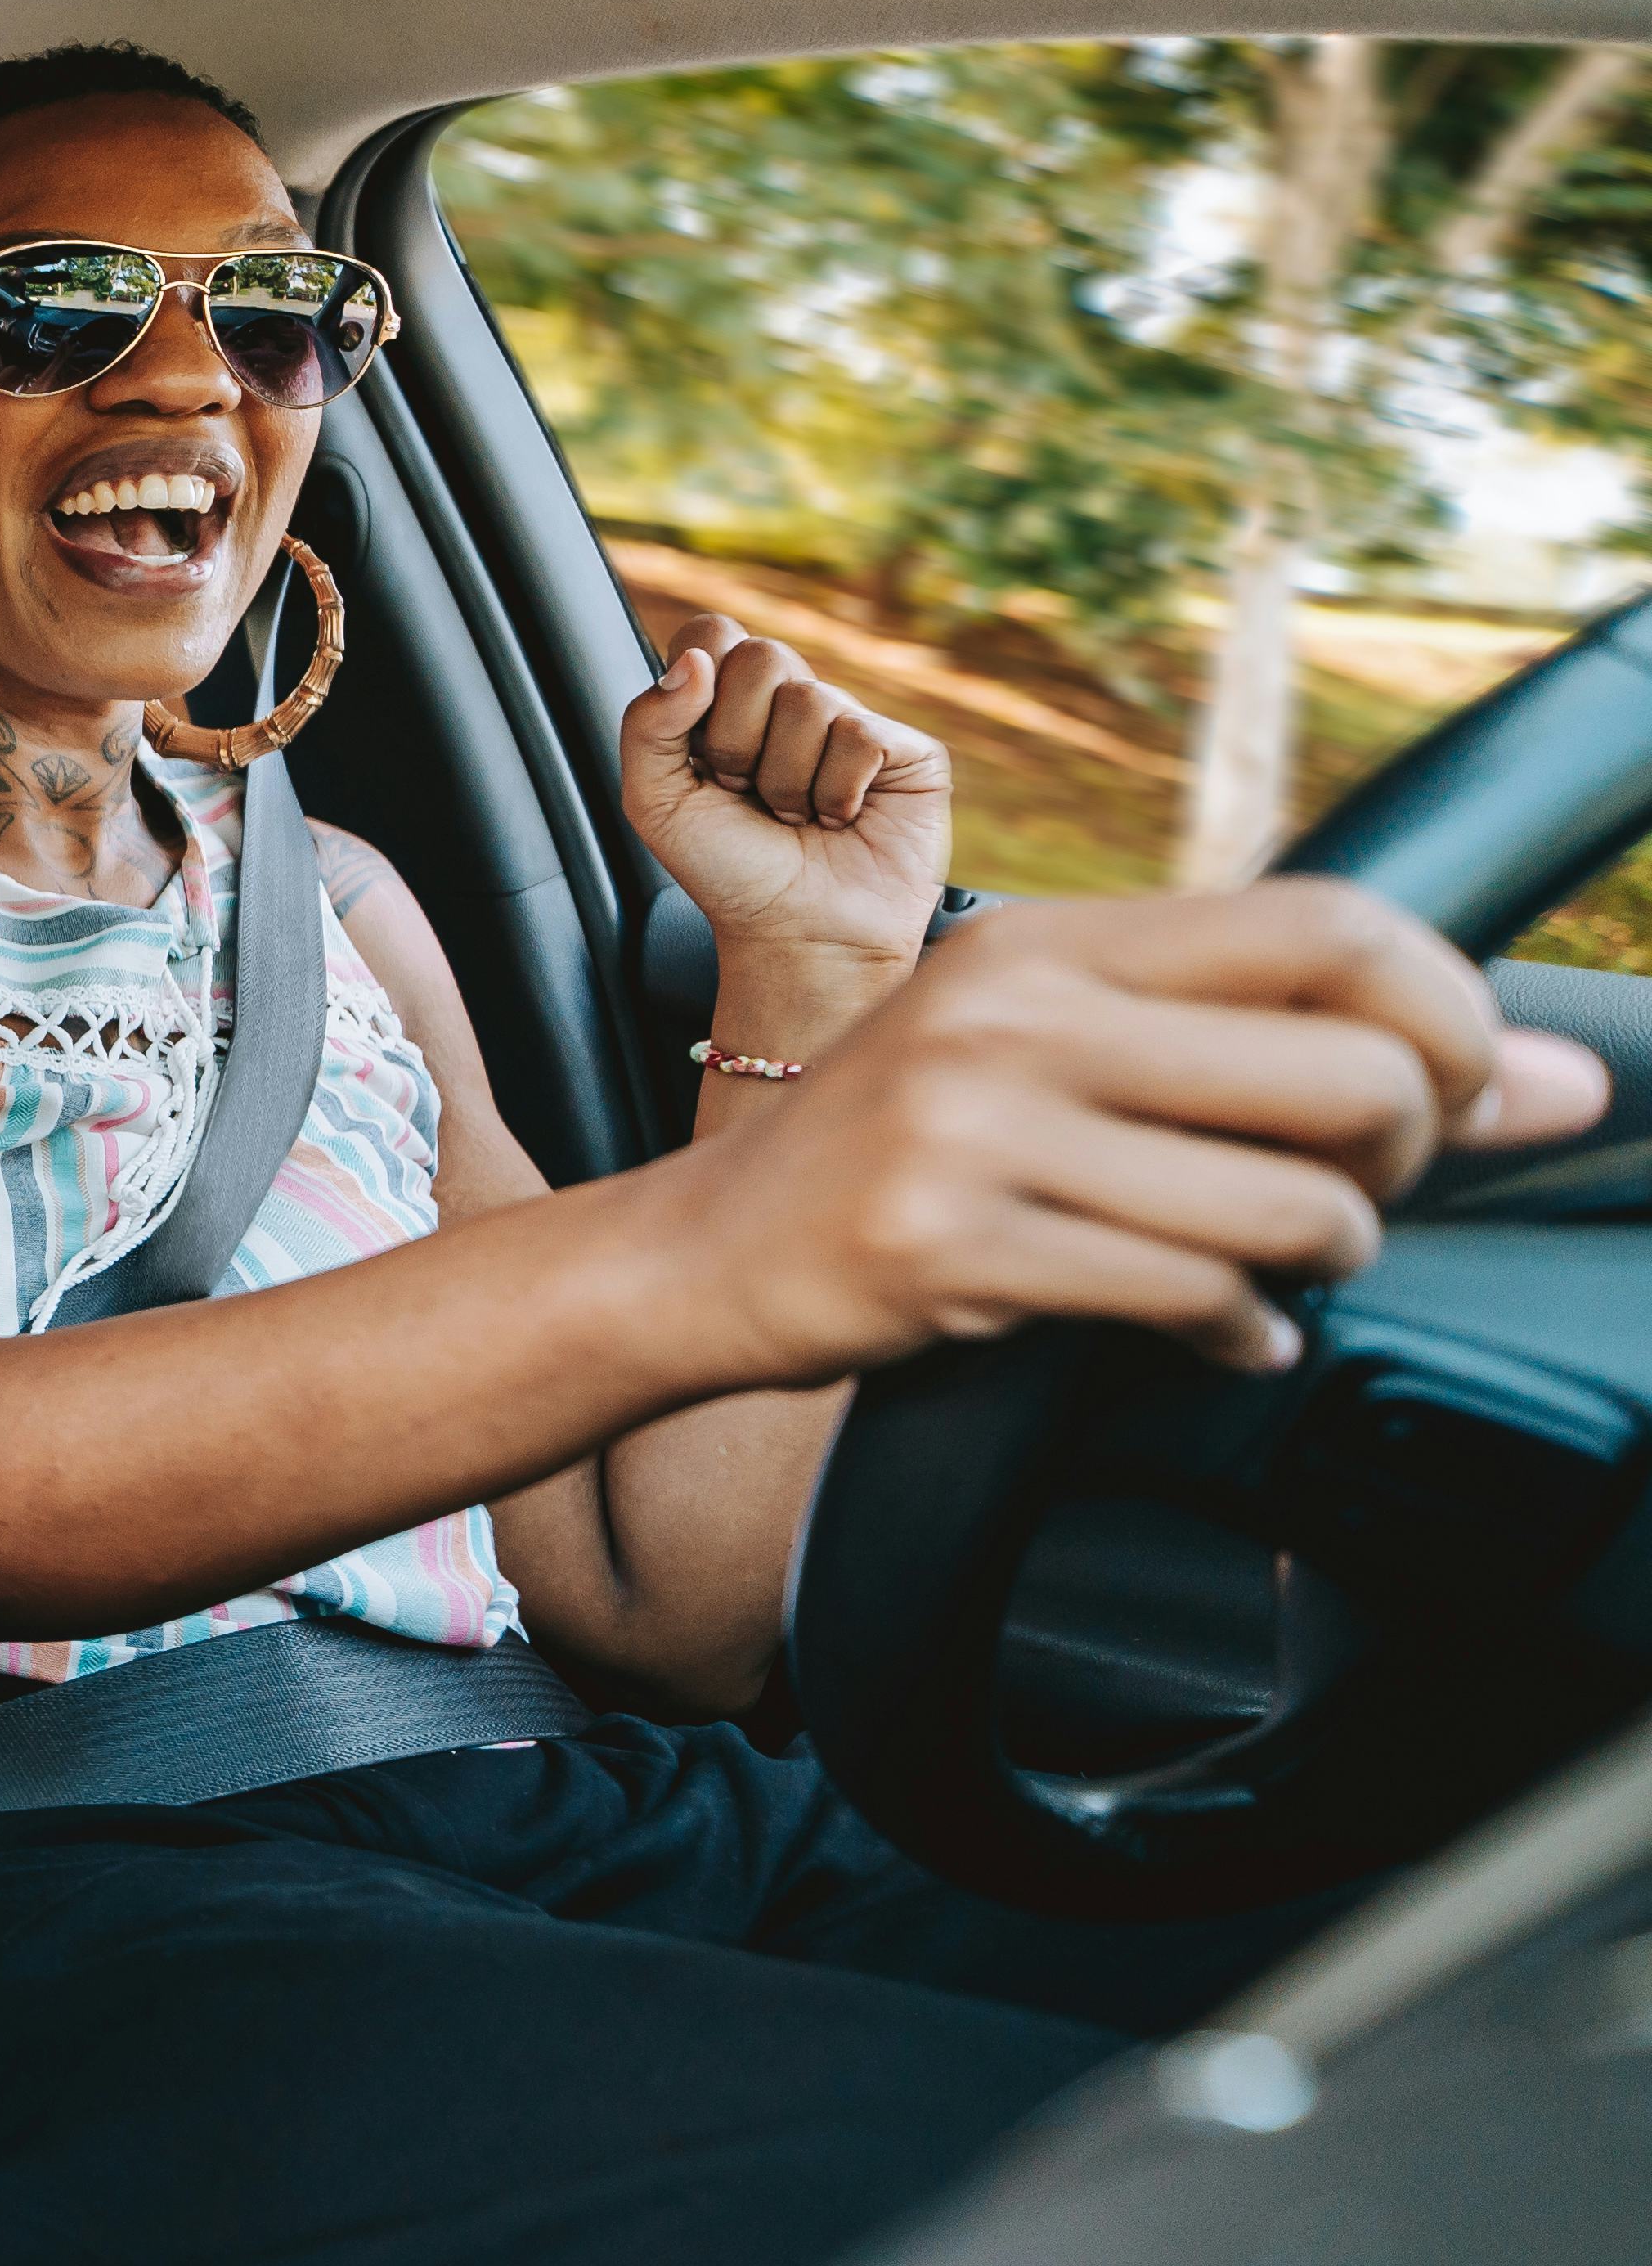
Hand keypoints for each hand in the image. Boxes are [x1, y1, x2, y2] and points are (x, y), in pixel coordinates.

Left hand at [619, 614, 951, 983]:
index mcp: (730, 702)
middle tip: (746, 791)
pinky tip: (841, 820)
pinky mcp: (908, 751)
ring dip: (787, 779)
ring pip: (810, 699)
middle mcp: (793, 703)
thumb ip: (648, 723)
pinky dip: (837, 790)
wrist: (793, 933)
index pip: (711, 632)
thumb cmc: (726, 869)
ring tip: (795, 816)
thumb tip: (696, 659)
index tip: (699, 754)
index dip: (699, 689)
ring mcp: (853, 723)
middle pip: (761, 656)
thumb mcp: (655, 800)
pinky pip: (861, 733)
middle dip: (737, 739)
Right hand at [684, 883, 1607, 1381]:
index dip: (1450, 1016)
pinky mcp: (955, 1252)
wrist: (700, 1252)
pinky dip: (1240, 1336)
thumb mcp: (1054, 1047)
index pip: (1336, 929)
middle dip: (1403, 1162)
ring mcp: (976, 1131)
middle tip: (1349, 1193)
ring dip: (1323, 1261)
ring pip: (1290, 1208)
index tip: (1460, 1088)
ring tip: (1271, 1269)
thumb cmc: (904, 1149)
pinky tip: (1213, 1332)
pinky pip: (1191, 1301)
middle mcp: (1014, 1016)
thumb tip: (1565, 1080)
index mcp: (1048, 941)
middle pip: (1353, 1075)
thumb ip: (1277, 1048)